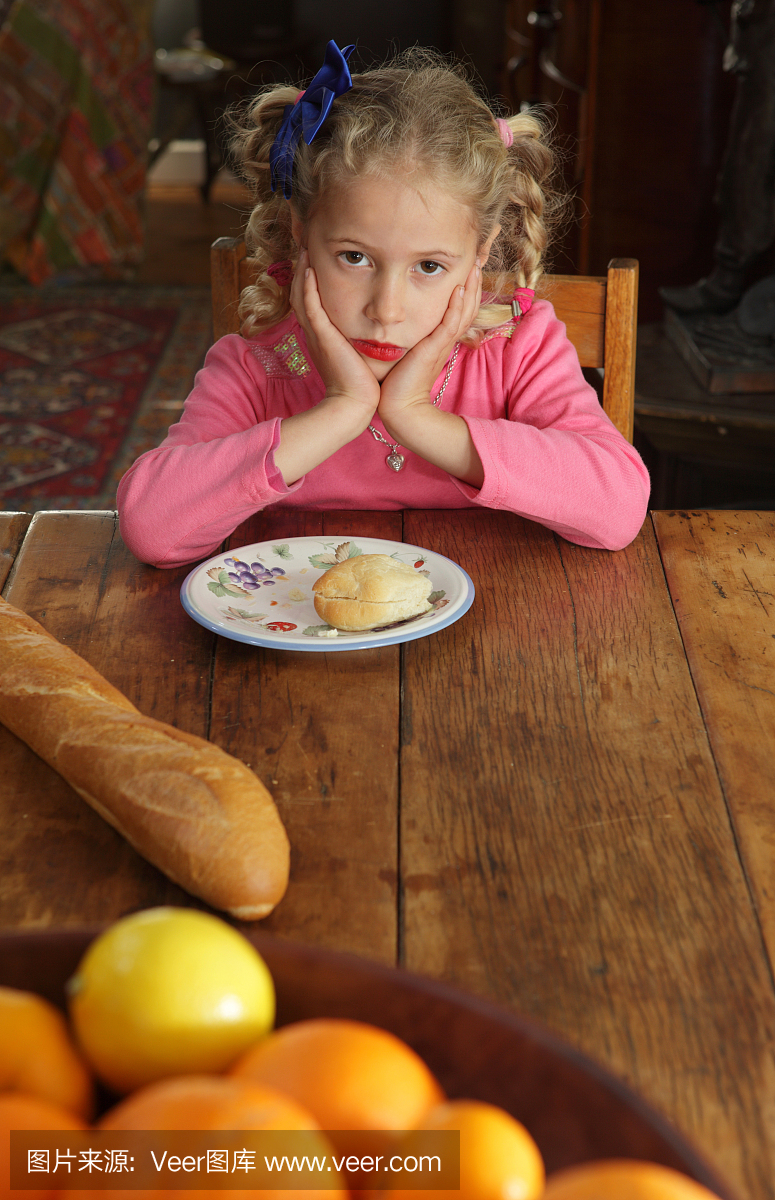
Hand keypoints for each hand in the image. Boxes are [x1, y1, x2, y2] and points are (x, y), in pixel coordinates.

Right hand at [290, 248, 379, 417]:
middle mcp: (316, 332)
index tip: (317, 255)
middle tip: (304, 242)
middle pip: (301, 292)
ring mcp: (317, 334)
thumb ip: (362, 336)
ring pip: (302, 296)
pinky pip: (310, 307)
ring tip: (304, 247)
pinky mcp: (323, 338)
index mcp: (324, 334)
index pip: (312, 299)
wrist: (358, 404)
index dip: (311, 277)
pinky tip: (309, 270)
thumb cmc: (364, 382)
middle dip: (302, 267)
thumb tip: (376, 323)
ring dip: (301, 270)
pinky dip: (307, 288)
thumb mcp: (361, 353)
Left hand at [377, 259, 481, 429]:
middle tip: (478, 260)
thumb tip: (397, 321)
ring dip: (470, 289)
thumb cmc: (395, 382)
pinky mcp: (433, 351)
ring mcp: (441, 346)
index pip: (459, 311)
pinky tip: (459, 289)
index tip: (466, 268)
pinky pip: (449, 326)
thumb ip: (407, 337)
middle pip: (468, 308)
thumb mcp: (405, 353)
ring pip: (463, 313)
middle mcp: (444, 342)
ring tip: (474, 267)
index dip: (466, 290)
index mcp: (439, 341)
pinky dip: (455, 307)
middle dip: (473, 284)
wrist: (397, 407)